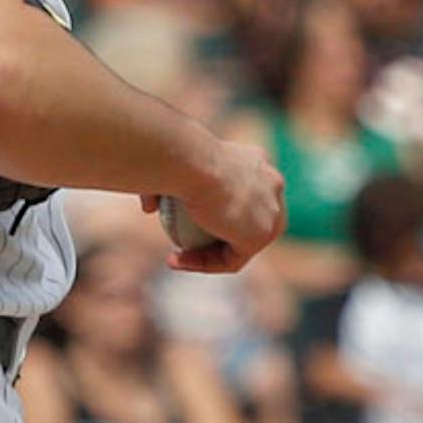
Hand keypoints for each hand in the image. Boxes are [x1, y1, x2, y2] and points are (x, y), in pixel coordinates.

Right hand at [151, 136, 283, 271]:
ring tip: (175, 258)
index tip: (178, 223)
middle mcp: (272, 183)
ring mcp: (273, 211)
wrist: (191, 161)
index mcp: (256, 161)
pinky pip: (231, 260)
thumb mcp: (164, 168)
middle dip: (212, 239)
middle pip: (244, 222)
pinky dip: (203, 264)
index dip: (207, 215)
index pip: (238, 197)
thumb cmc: (174, 158)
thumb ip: (162, 189)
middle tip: (181, 244)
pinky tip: (176, 260)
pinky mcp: (263, 235)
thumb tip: (149, 207)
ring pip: (240, 245)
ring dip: (206, 256)